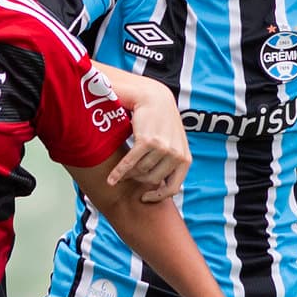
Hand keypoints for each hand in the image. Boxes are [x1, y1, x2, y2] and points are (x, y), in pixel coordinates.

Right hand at [105, 81, 189, 202]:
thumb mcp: (173, 142)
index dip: (158, 197)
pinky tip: (111, 179)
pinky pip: (130, 164)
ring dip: (128, 174)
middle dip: (138, 180)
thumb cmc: (161, 121)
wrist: (153, 97)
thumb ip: (171, 162)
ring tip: (120, 172)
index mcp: (185, 158)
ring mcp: (163, 148)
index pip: (173, 188)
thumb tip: (160, 186)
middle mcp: (176, 154)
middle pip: (151, 179)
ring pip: (140, 171)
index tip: (145, 198)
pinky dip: (118, 173)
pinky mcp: (147, 141)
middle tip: (127, 177)